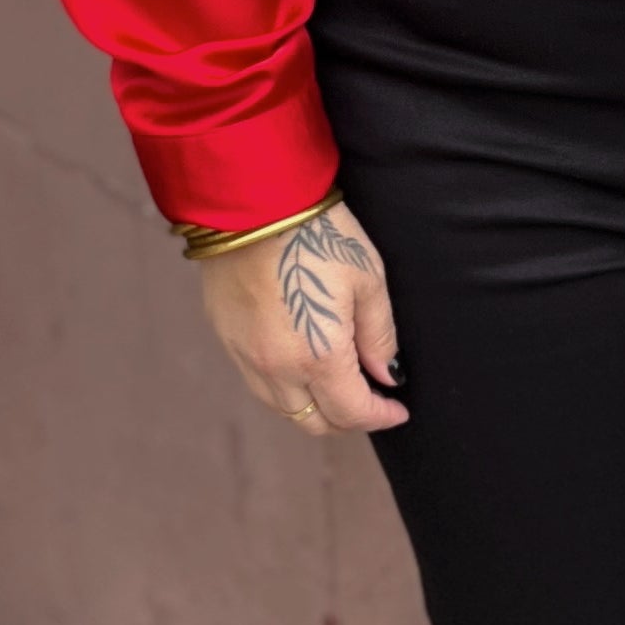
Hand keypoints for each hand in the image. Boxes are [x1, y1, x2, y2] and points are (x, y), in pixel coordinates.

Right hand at [196, 197, 406, 437]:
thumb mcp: (367, 279)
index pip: (352, 412)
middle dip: (347, 419)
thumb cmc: (318, 234)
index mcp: (318, 357)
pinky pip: (257, 382)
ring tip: (338, 386)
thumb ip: (378, 336)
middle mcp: (276, 368)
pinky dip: (284, 388)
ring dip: (314, 407)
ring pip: (282, 408)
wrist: (251, 203)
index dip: (380, 417)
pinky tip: (301, 365)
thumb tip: (388, 376)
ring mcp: (245, 355)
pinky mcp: (227, 337)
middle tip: (370, 402)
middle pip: (314, 421)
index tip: (398, 410)